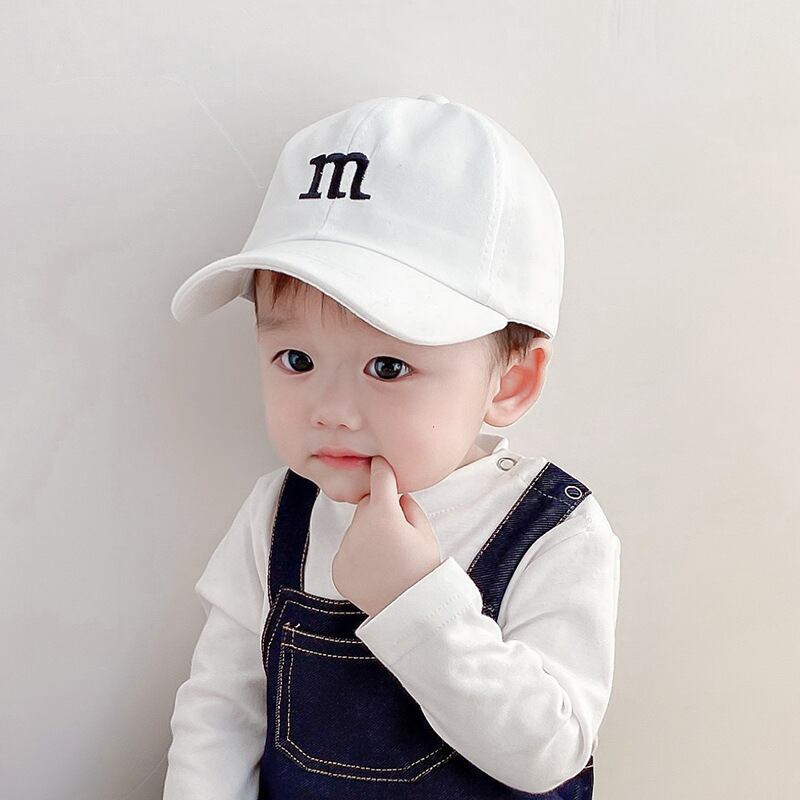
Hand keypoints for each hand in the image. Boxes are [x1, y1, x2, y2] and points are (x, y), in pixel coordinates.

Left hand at [331, 456, 441, 617]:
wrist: (412, 611)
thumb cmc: (424, 570)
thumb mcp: (426, 532)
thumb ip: (409, 506)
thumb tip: (397, 495)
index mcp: (383, 513)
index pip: (379, 475)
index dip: (383, 467)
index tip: (381, 461)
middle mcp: (359, 526)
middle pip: (366, 506)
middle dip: (379, 511)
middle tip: (397, 535)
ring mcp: (345, 548)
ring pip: (356, 530)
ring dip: (367, 536)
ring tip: (388, 559)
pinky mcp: (337, 568)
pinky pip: (348, 552)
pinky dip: (358, 558)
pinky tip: (375, 572)